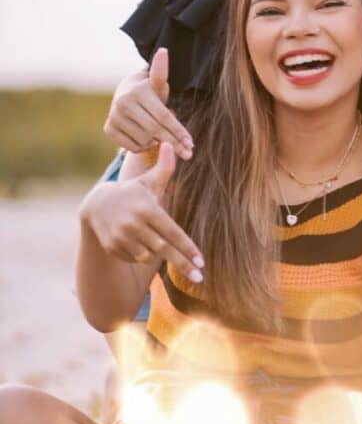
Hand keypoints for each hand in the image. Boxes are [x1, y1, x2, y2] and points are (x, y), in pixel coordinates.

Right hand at [80, 143, 203, 281]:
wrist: (96, 204)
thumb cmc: (132, 192)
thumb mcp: (148, 181)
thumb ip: (165, 168)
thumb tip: (173, 145)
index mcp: (148, 209)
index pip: (173, 232)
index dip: (188, 248)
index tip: (202, 261)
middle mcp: (134, 224)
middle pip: (164, 250)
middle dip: (183, 264)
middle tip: (200, 278)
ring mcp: (122, 237)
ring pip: (149, 256)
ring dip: (159, 255)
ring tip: (163, 248)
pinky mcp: (113, 247)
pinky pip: (135, 258)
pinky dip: (142, 255)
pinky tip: (141, 245)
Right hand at [104, 48, 193, 158]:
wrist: (124, 95)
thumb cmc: (149, 92)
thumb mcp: (158, 83)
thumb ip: (162, 72)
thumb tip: (164, 50)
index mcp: (138, 92)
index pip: (164, 117)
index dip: (179, 132)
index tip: (192, 144)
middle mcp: (122, 103)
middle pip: (155, 130)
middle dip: (174, 142)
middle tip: (188, 153)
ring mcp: (113, 116)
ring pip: (144, 140)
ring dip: (157, 143)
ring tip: (163, 138)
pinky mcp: (107, 128)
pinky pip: (131, 147)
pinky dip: (142, 147)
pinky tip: (148, 140)